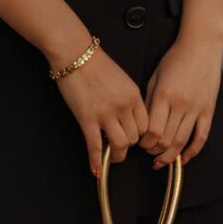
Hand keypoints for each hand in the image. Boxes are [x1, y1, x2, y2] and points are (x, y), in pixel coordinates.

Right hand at [52, 42, 149, 176]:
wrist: (76, 53)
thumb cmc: (96, 64)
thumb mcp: (122, 79)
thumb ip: (128, 99)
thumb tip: (129, 118)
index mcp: (134, 96)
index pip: (146, 126)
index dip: (141, 137)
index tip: (134, 140)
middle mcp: (123, 106)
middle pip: (135, 138)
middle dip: (128, 146)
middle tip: (119, 147)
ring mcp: (105, 113)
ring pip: (120, 145)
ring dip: (116, 155)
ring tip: (110, 157)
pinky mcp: (87, 118)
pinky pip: (95, 146)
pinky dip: (96, 161)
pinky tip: (96, 170)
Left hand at [139, 35, 222, 169]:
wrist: (201, 46)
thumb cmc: (175, 60)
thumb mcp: (155, 78)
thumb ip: (149, 102)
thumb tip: (142, 127)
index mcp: (164, 95)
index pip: (153, 131)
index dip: (144, 143)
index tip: (140, 144)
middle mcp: (181, 104)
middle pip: (166, 140)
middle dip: (154, 151)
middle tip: (149, 152)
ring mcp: (197, 108)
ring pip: (182, 142)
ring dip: (169, 156)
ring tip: (161, 160)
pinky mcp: (208, 110)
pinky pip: (201, 137)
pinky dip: (191, 152)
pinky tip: (183, 159)